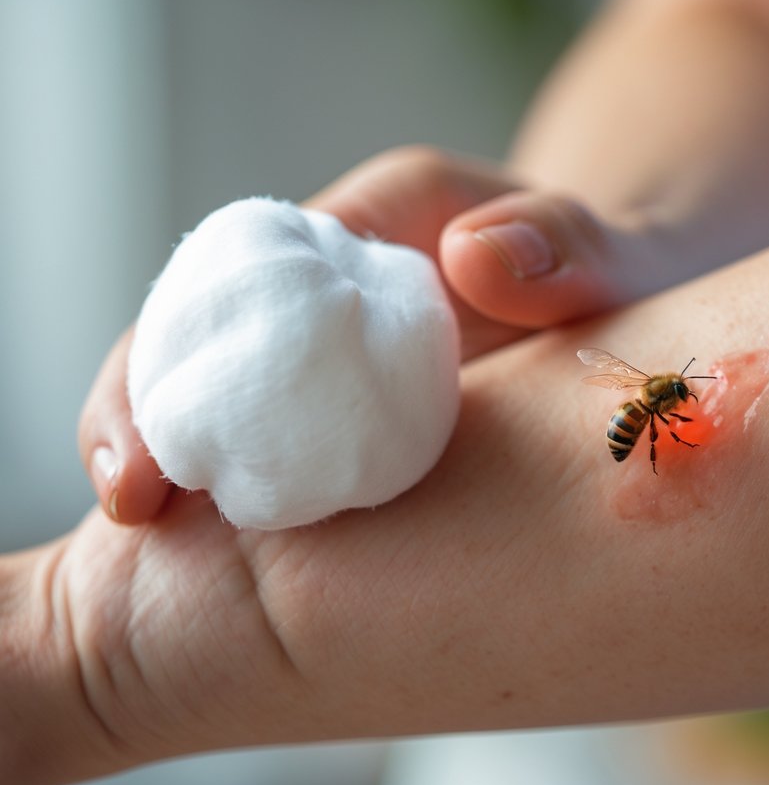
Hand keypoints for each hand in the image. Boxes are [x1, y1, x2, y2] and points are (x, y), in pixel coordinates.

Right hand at [78, 146, 695, 523]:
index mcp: (388, 220)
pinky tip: (204, 564)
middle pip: (207, 323)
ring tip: (143, 546)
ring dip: (168, 455)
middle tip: (136, 497)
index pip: (269, 256)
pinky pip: (261, 442)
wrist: (615, 318)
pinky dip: (225, 493)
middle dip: (152, 400)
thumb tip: (476, 259)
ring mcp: (328, 350)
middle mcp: (335, 280)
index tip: (182, 406)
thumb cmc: (609, 281)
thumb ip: (565, 245)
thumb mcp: (608, 256)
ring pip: (214, 389)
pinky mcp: (334, 412)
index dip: (204, 324)